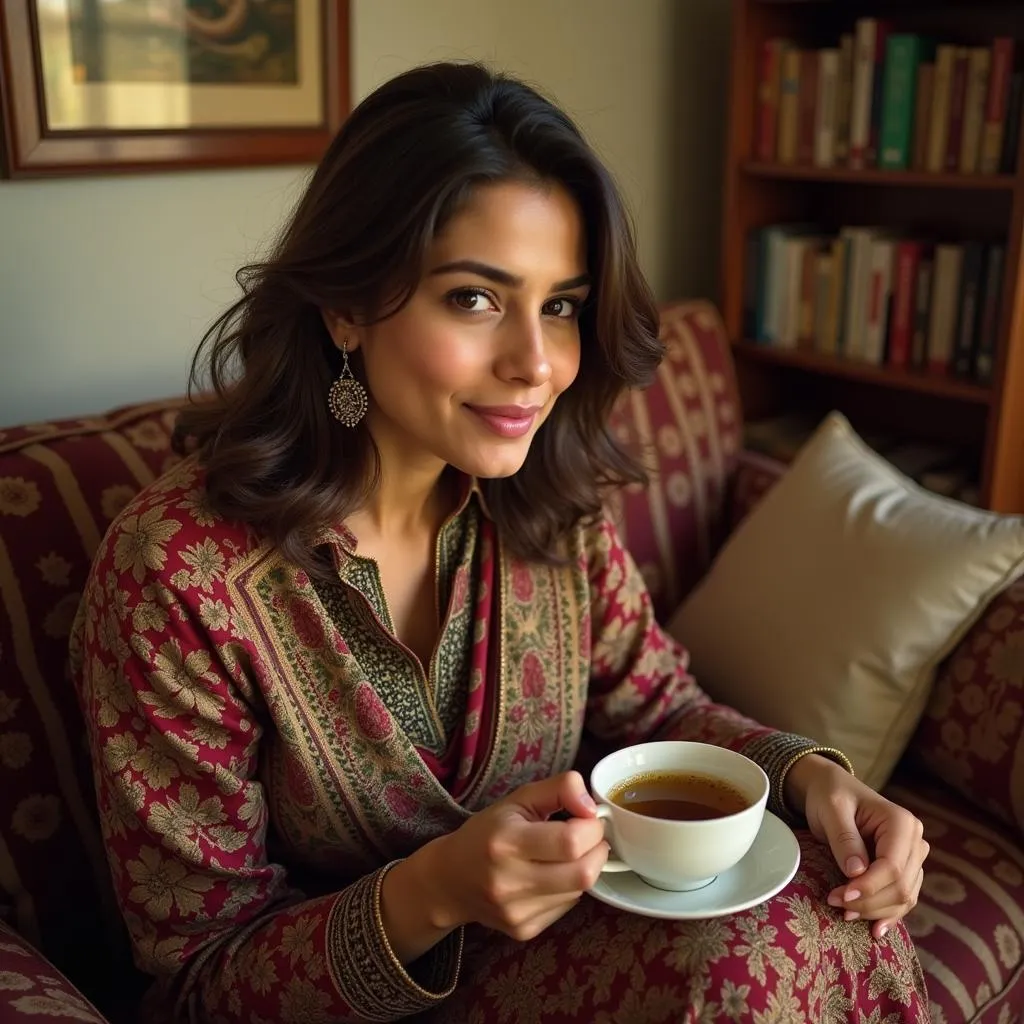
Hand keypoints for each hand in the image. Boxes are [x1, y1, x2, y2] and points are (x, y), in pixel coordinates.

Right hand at [423, 771, 608, 941]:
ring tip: (566, 854)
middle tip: (589, 837)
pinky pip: (566, 908)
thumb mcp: (518, 799)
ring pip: (579, 892)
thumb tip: (592, 806)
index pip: (570, 842)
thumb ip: (560, 789)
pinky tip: (551, 876)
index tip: (587, 818)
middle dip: (597, 850)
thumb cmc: (487, 832)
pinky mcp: (523, 931)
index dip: (591, 827)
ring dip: (584, 869)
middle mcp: (509, 882)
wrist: (450, 879)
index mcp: (506, 843)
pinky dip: (568, 889)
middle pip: (583, 873)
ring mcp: (517, 912)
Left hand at [787, 755, 928, 938]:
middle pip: (901, 886)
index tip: (840, 897)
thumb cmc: (831, 795)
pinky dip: (888, 913)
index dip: (869, 888)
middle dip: (869, 902)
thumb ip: (845, 839)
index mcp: (902, 822)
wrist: (833, 790)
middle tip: (835, 904)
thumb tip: (857, 873)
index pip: (892, 867)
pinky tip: (875, 929)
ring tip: (846, 914)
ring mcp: (913, 857)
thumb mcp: (832, 809)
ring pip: (905, 897)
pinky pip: (903, 898)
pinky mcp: (904, 869)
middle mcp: (915, 841)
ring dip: (876, 911)